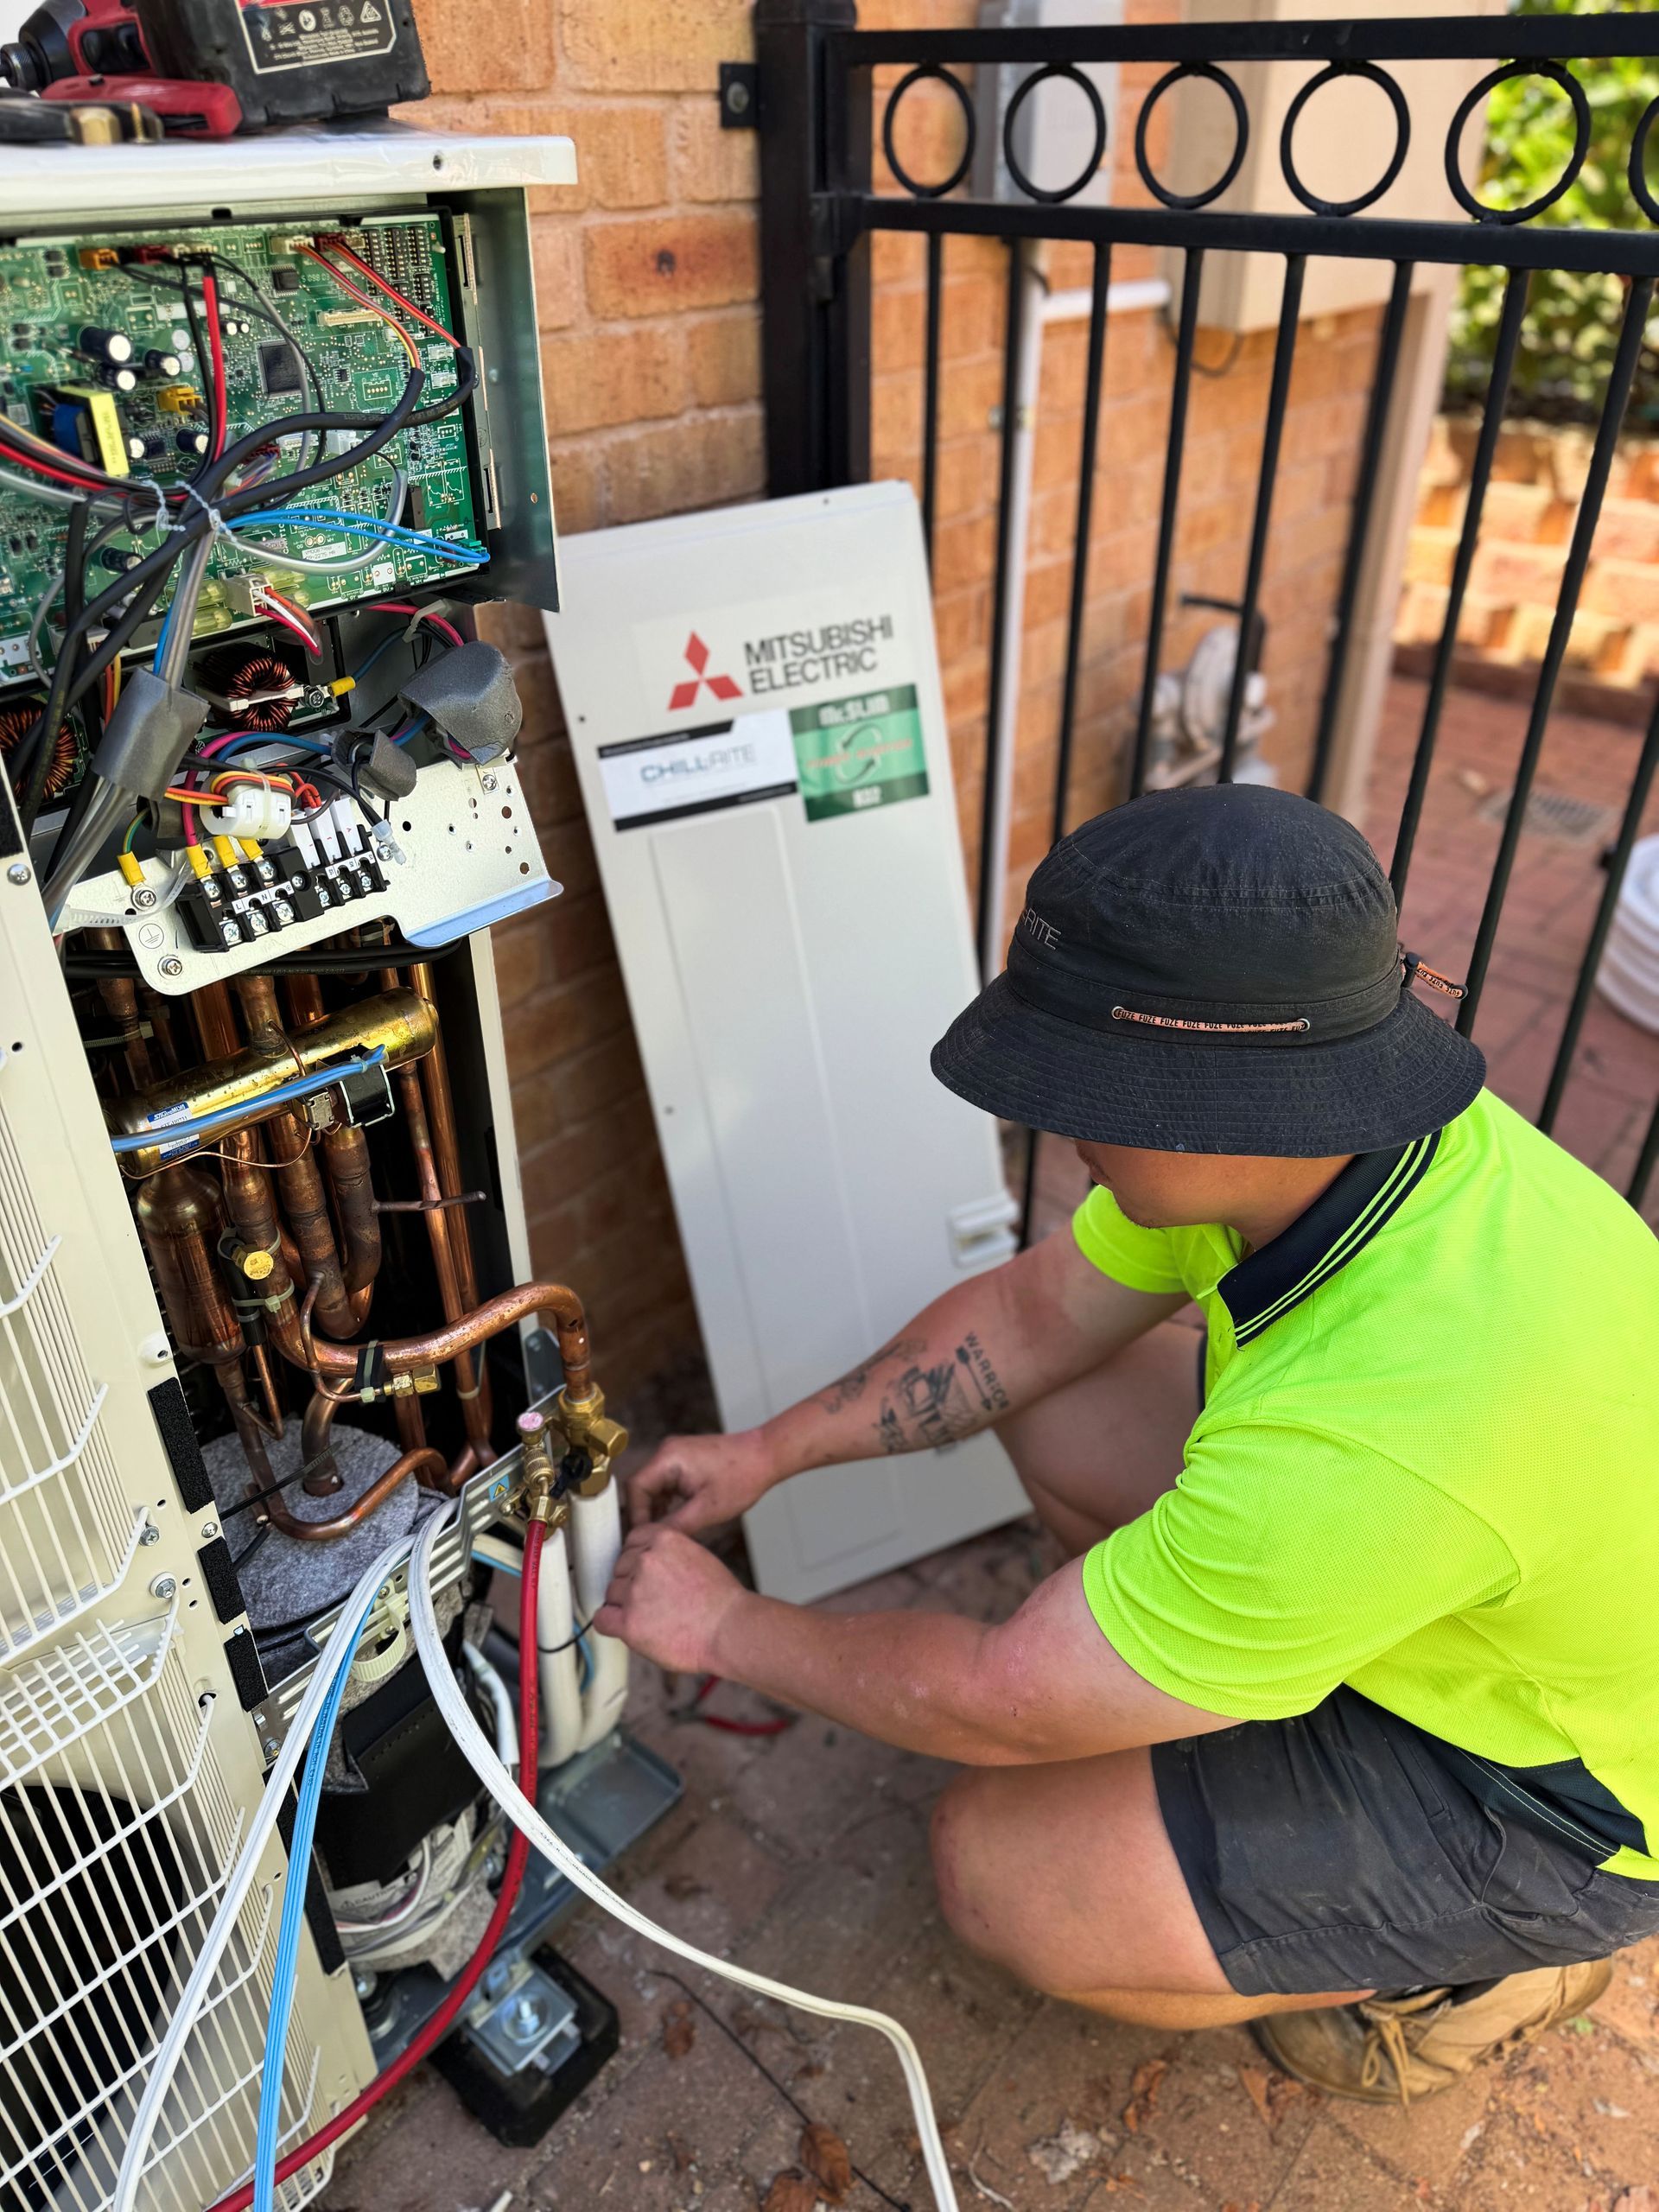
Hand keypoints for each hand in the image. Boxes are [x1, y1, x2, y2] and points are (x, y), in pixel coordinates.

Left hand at [594, 1524, 747, 1674]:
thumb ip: (667, 1554)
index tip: (645, 1573)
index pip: (631, 1541)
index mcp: (663, 1539)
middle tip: (655, 1600)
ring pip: (611, 1594)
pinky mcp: (629, 1622)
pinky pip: (601, 1619)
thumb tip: (648, 1560)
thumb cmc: (720, 1600)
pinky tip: (629, 1628)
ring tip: (653, 1617)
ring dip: (625, 1605)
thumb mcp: (696, 1556)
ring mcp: (635, 1591)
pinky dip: (611, 1624)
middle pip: (619, 1569)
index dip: (637, 1560)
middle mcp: (645, 1560)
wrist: (729, 1630)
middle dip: (632, 1583)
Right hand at [626, 1426, 776, 1534]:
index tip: (642, 1537)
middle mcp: (667, 1451)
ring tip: (666, 1534)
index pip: (635, 1488)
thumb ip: (675, 1527)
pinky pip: (666, 1484)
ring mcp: (675, 1454)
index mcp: (668, 1458)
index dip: (636, 1516)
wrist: (766, 1456)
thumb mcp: (706, 1510)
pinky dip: (668, 1503)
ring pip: (654, 1488)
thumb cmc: (742, 1477)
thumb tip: (652, 1541)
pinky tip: (677, 1521)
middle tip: (653, 1540)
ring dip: (658, 1510)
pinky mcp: (685, 1461)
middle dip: (646, 1515)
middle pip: (642, 1488)